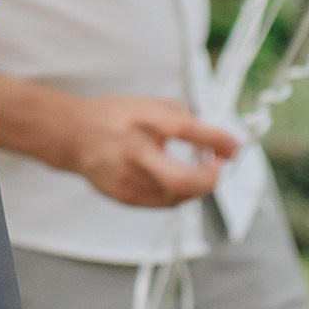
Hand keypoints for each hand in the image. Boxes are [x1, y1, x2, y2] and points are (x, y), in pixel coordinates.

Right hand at [65, 96, 241, 208]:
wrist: (75, 136)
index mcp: (141, 120)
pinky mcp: (126, 197)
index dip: (216, 140)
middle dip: (210, 179)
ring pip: (178, 197)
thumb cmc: (118, 117)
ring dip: (198, 186)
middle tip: (217, 167)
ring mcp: (128, 179)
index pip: (184, 130)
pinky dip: (180, 194)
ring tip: (200, 171)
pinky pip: (165, 204)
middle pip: (182, 180)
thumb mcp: (150, 104)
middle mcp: (133, 152)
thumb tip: (219, 143)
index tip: (233, 146)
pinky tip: (179, 180)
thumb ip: (184, 119)